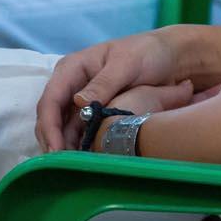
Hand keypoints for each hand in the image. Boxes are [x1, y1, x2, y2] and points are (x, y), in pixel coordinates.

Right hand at [36, 27, 220, 149]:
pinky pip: (79, 133)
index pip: (50, 100)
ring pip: (63, 130)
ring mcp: (81, 101)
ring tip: (74, 167)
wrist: (171, 57)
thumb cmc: (148, 53)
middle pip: (51, 118)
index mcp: (72, 68)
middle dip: (54, 141)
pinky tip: (85, 160)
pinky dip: (79, 147)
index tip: (56, 149)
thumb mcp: (127, 64)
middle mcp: (71, 85)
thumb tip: (78, 103)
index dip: (49, 126)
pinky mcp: (93, 114)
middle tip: (64, 165)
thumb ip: (104, 83)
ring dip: (65, 148)